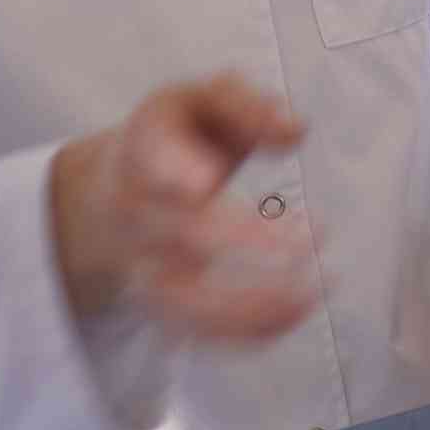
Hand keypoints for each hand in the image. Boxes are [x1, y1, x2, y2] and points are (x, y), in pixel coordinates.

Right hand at [50, 76, 318, 341]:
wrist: (115, 184)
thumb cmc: (179, 134)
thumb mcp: (204, 98)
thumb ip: (248, 104)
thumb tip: (295, 131)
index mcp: (146, 147)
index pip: (153, 160)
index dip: (177, 171)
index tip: (207, 182)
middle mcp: (137, 211)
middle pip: (185, 233)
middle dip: (249, 240)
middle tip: (313, 235)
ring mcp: (142, 264)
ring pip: (185, 299)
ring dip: (253, 303)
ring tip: (314, 290)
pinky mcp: (156, 303)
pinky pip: (197, 331)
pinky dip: (248, 329)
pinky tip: (297, 311)